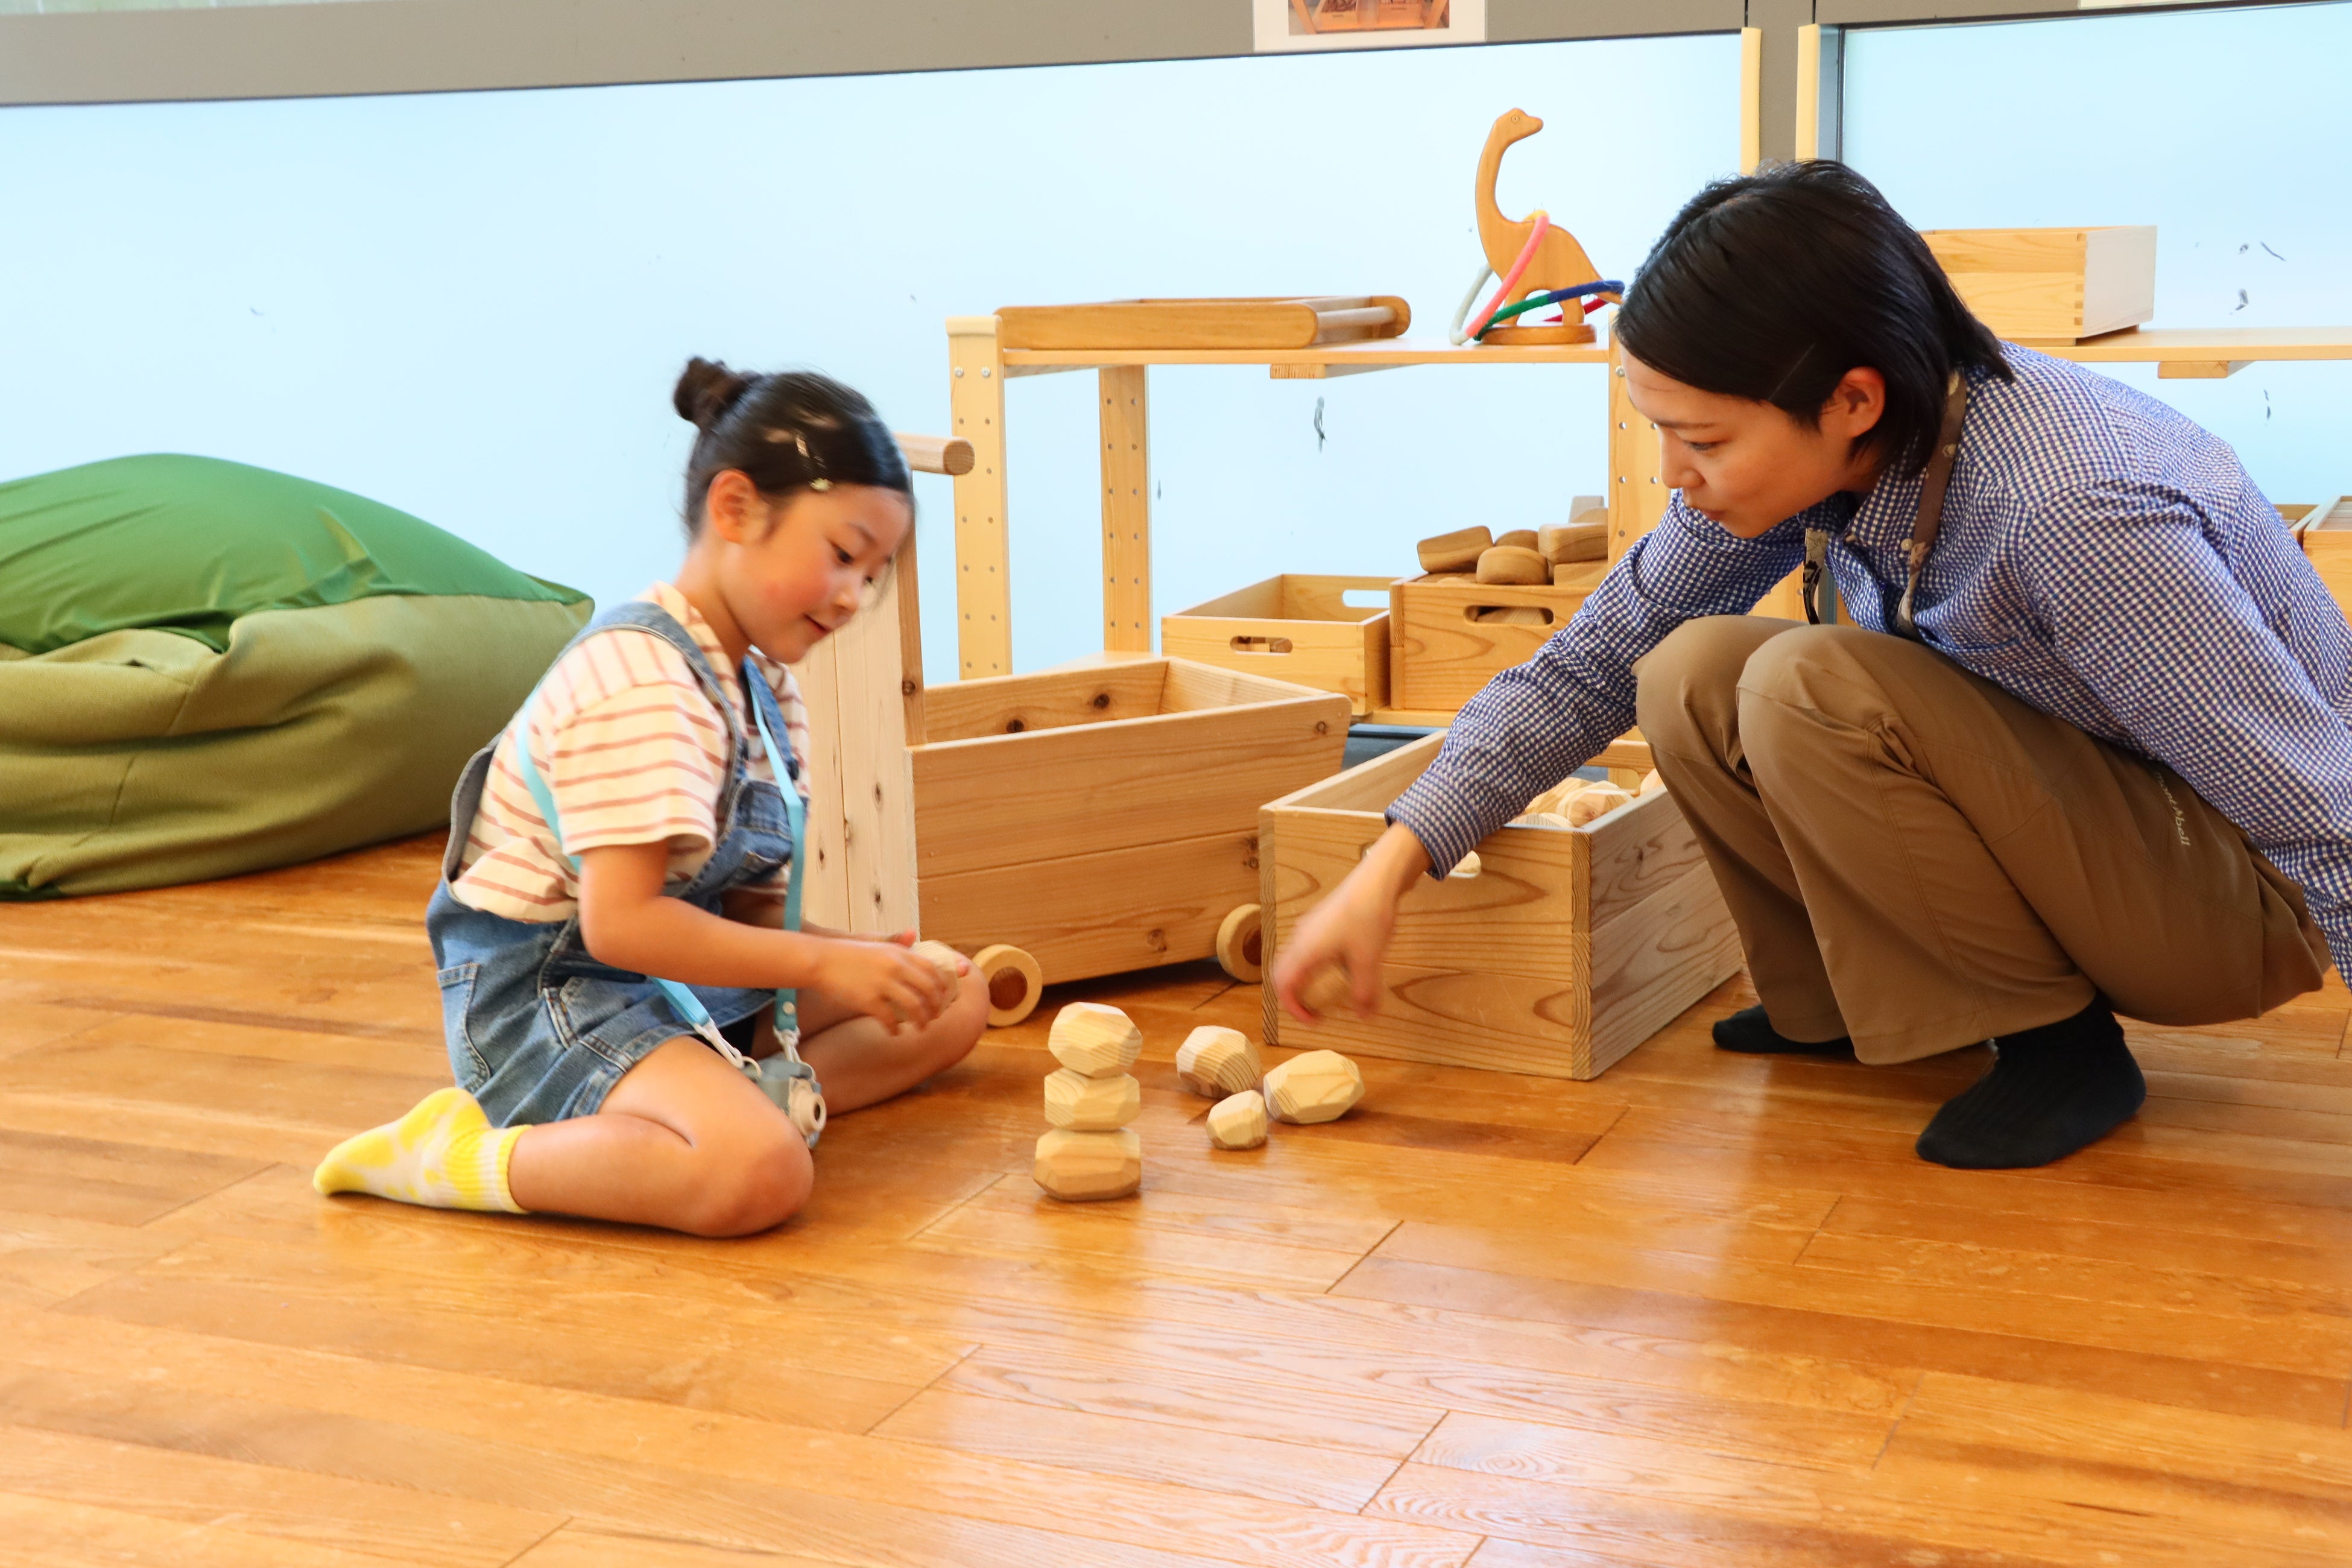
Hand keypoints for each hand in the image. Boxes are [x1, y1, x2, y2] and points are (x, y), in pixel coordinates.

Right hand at [814, 933, 955, 1032]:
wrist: (821, 960)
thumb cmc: (848, 953)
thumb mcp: (876, 943)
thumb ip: (897, 943)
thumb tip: (913, 933)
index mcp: (899, 953)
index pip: (932, 969)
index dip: (941, 985)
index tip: (942, 997)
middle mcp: (895, 967)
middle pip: (928, 989)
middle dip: (935, 1006)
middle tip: (934, 1017)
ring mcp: (883, 984)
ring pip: (914, 1006)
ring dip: (921, 1020)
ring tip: (921, 1028)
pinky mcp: (869, 1000)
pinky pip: (890, 1019)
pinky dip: (895, 1028)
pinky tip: (894, 1032)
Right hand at [1271, 822, 1429, 1023]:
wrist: (1376, 880)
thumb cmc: (1368, 917)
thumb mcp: (1368, 961)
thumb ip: (1365, 992)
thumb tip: (1364, 1016)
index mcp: (1305, 951)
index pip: (1283, 986)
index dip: (1295, 1009)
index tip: (1315, 1020)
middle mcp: (1300, 939)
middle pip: (1281, 973)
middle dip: (1294, 995)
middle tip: (1314, 1009)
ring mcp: (1308, 927)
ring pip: (1293, 959)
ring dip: (1303, 979)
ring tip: (1325, 990)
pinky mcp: (1320, 920)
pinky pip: (1306, 948)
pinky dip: (1312, 965)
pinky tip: (1338, 965)